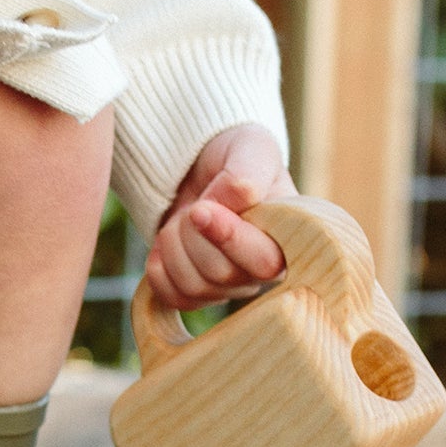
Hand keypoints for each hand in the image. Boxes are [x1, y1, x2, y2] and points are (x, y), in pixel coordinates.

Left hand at [146, 123, 294, 311]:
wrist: (203, 165)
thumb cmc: (237, 155)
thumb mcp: (252, 148)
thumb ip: (248, 174)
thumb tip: (233, 202)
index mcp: (287, 237)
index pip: (264, 262)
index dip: (228, 238)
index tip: (200, 208)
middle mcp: (262, 270)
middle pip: (219, 274)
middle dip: (192, 232)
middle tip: (195, 205)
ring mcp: (230, 287)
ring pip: (193, 287)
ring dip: (173, 246)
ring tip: (182, 219)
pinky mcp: (199, 294)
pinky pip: (173, 298)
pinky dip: (158, 269)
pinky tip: (165, 245)